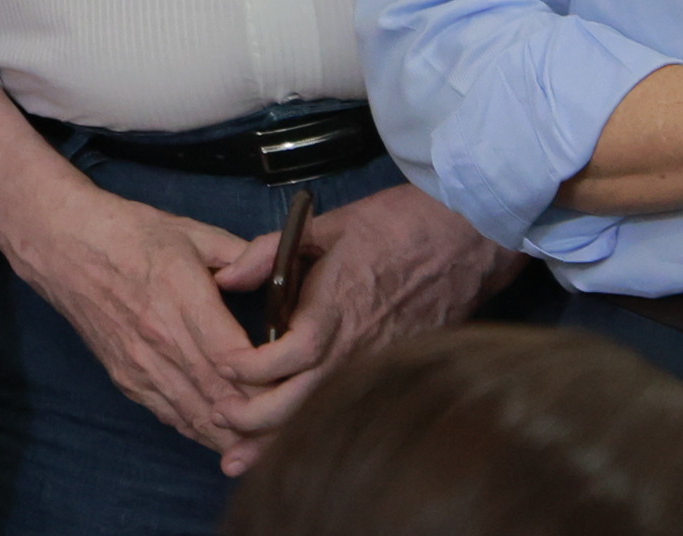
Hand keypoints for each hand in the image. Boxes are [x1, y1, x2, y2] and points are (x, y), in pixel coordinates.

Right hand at [0, 182, 277, 453]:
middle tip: (294, 421)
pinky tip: (224, 435)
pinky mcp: (125, 377)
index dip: (266, 378)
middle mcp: (159, 338)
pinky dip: (200, 430)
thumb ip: (241, 255)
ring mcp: (139, 363)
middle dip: (260, 417)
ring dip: (233, 434)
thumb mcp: (191, 231)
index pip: (233, 357)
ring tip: (267, 441)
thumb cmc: (128, 232)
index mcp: (179, 295)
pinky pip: (169, 416)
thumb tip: (284, 271)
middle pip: (220, 397)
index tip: (293, 379)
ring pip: (196, 416)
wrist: (63, 244)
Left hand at [217, 187, 519, 467]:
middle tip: (219, 419)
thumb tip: (225, 276)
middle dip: (256, 420)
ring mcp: (377, 362)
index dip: (252, 368)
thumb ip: (267, 251)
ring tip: (241, 457)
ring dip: (281, 438)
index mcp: (335, 306)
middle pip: (303, 401)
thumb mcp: (322, 226)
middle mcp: (357, 344)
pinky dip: (314, 427)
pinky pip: (348, 407)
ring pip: (324, 414)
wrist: (463, 237)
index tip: (222, 365)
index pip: (291, 354)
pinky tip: (289, 442)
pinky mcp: (392, 368)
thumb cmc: (394, 226)